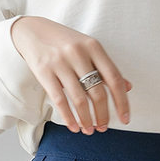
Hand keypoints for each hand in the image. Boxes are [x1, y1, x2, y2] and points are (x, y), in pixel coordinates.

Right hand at [10, 16, 132, 134]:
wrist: (31, 30)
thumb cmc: (66, 43)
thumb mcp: (89, 50)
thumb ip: (106, 69)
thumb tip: (128, 87)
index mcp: (94, 47)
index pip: (114, 79)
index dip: (122, 103)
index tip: (125, 120)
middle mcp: (78, 53)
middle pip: (98, 93)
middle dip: (103, 115)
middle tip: (103, 128)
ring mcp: (60, 61)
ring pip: (80, 100)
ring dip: (87, 120)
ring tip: (89, 130)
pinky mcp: (44, 71)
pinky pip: (60, 100)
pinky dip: (69, 118)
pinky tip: (74, 127)